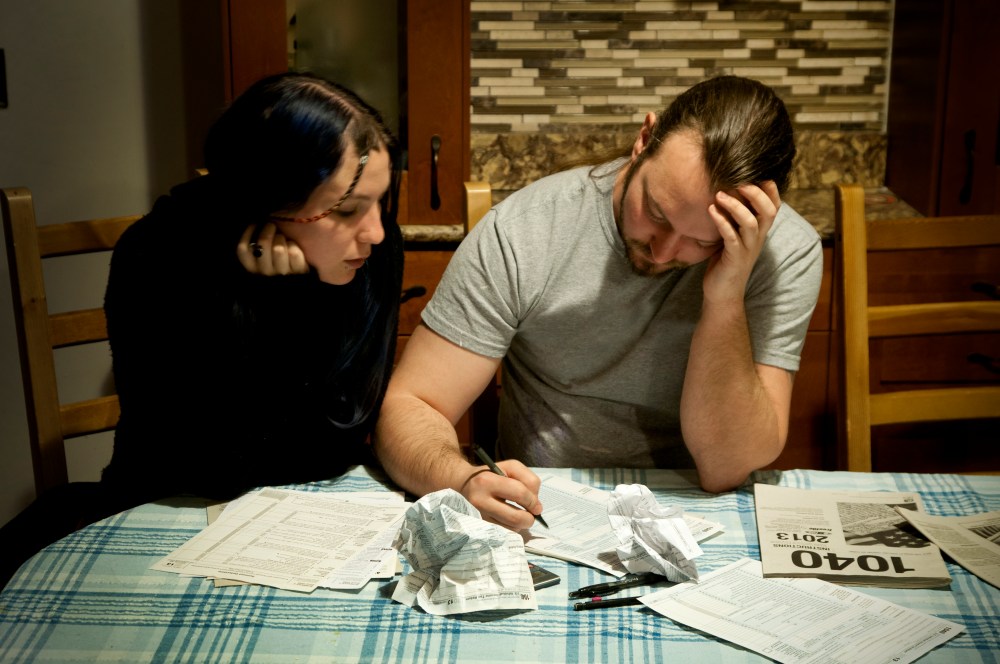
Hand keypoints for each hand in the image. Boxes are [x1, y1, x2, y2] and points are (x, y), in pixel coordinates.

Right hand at [236, 223, 308, 275]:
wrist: (300, 267)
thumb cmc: (278, 253)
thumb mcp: (264, 248)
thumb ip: (256, 239)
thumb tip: (256, 223)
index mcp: (253, 266)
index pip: (243, 249)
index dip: (248, 233)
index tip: (255, 224)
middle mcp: (265, 272)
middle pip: (262, 244)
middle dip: (268, 230)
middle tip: (272, 226)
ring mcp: (281, 273)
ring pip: (278, 248)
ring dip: (281, 238)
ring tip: (284, 237)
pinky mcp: (298, 272)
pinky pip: (293, 253)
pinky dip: (294, 245)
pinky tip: (294, 245)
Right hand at [461, 459, 542, 530]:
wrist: (463, 483)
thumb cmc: (491, 474)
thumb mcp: (509, 467)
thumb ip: (528, 480)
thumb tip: (536, 506)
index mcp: (487, 481)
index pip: (519, 493)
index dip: (533, 500)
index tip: (536, 505)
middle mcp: (480, 501)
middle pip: (515, 518)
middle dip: (530, 518)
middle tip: (532, 513)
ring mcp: (478, 516)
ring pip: (511, 528)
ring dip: (520, 523)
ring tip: (517, 513)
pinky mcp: (479, 527)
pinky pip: (504, 533)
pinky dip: (512, 528)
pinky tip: (508, 518)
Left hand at [703, 180, 780, 305]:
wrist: (723, 293)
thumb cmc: (725, 261)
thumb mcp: (733, 236)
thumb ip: (735, 218)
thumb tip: (726, 191)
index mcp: (760, 231)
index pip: (774, 205)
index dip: (770, 188)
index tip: (755, 173)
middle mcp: (758, 238)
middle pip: (768, 210)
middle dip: (755, 192)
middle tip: (738, 180)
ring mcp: (747, 248)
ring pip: (750, 222)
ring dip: (735, 205)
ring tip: (719, 194)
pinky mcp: (734, 257)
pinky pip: (731, 236)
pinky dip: (721, 221)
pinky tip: (711, 210)